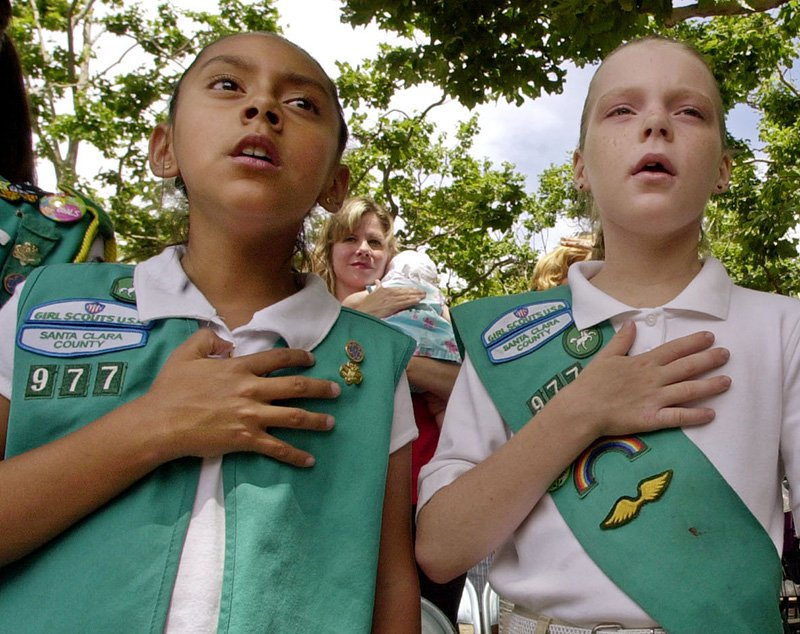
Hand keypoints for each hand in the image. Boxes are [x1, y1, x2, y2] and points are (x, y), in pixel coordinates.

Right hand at [137, 329, 339, 466]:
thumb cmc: (171, 388)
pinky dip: (295, 455)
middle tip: (336, 390)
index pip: (278, 358)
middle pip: (295, 386)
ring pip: (293, 416)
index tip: (312, 359)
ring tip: (331, 422)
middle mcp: (251, 390)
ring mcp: (250, 416)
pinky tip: (309, 460)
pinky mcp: (246, 439)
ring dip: (316, 420)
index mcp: (239, 368)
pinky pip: (277, 448)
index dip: (298, 357)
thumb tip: (228, 342)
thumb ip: (209, 340)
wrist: (160, 422)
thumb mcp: (187, 353)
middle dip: (320, 388)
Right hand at [353, 280, 424, 317]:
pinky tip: (418, 300)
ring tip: (423, 296)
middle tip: (424, 292)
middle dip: (415, 292)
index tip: (416, 290)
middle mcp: (388, 292)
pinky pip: (404, 303)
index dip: (408, 289)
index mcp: (384, 289)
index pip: (399, 289)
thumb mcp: (371, 294)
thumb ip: (376, 287)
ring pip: (406, 297)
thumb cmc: (365, 305)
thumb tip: (377, 281)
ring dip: (416, 296)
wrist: (362, 312)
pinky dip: (411, 301)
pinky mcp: (392, 306)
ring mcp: (390, 299)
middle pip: (404, 292)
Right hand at [559, 322, 730, 438]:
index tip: (710, 337)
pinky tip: (711, 414)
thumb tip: (632, 323)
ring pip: (688, 390)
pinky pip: (678, 417)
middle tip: (726, 354)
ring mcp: (654, 398)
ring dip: (710, 386)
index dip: (693, 343)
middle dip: (709, 360)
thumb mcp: (605, 356)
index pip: (673, 349)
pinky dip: (695, 416)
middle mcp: (653, 378)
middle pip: (687, 367)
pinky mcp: (652, 418)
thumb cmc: (591, 383)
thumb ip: (622, 340)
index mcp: (643, 362)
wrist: (582, 408)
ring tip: (728, 381)